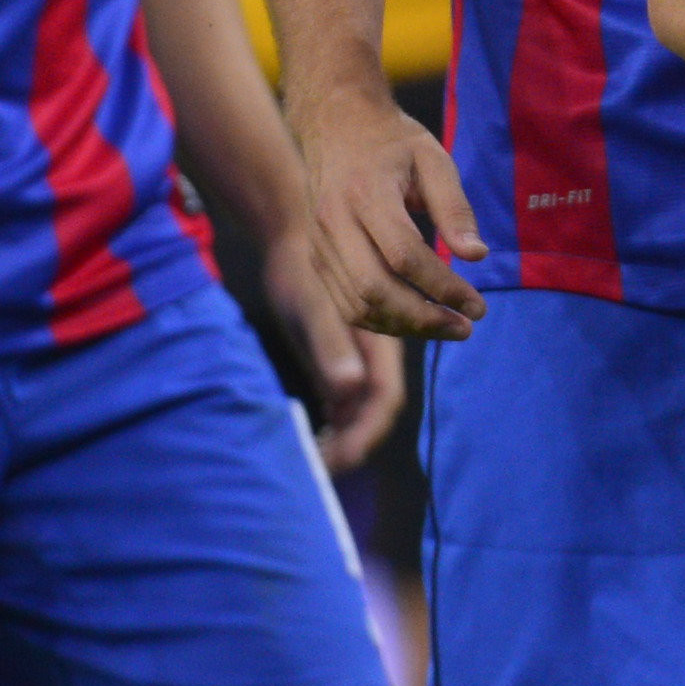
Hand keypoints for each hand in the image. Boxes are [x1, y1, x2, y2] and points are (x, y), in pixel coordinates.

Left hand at [263, 242, 409, 468]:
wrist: (305, 218)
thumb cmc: (303, 262)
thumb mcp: (312, 305)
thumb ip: (331, 345)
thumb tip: (347, 390)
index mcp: (374, 344)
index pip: (381, 401)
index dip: (365, 432)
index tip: (338, 460)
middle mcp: (372, 350)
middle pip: (373, 406)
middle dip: (354, 439)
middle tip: (321, 467)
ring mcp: (357, 349)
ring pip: (361, 398)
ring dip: (345, 428)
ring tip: (316, 454)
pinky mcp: (342, 343)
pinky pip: (345, 386)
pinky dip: (335, 409)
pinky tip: (316, 424)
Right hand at [296, 91, 487, 339]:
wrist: (336, 125)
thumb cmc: (393, 143)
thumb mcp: (434, 160)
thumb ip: (454, 208)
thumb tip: (477, 256)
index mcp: (365, 193)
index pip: (404, 255)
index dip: (443, 287)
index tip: (478, 306)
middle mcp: (334, 222)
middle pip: (375, 289)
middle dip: (423, 318)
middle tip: (464, 327)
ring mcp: (319, 243)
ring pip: (357, 305)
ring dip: (404, 327)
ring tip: (446, 327)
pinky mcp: (316, 257)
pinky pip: (345, 303)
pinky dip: (381, 321)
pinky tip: (415, 320)